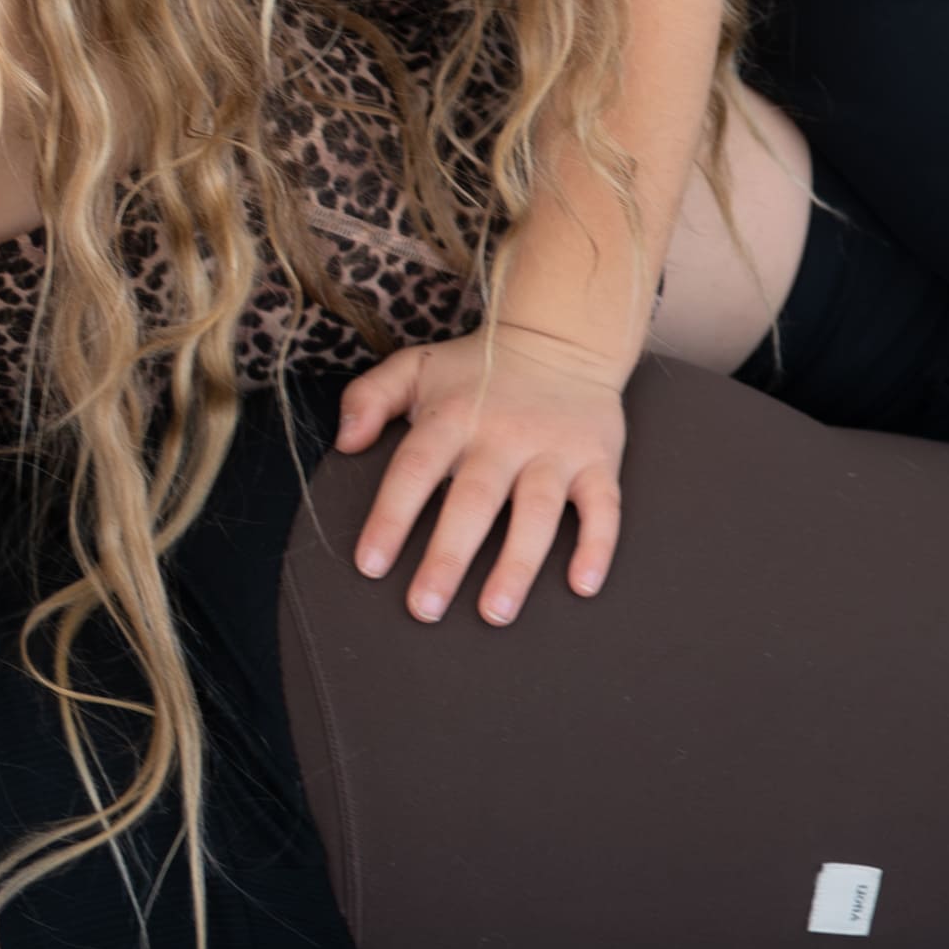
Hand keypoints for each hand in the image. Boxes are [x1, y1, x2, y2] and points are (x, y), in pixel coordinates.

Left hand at [333, 329, 628, 623]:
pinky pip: (603, 507)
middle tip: (425, 607)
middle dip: (447, 557)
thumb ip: (368, 398)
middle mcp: (504, 436)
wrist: (560, 336)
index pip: (414, 470)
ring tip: (495, 612)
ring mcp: (554, 450)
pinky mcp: (598, 460)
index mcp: (453, 416)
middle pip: (473, 502)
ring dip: (516, 565)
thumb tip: (344, 442)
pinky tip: (582, 584)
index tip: (370, 564)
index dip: (390, 518)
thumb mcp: (415, 367)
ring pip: (537, 512)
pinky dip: (597, 545)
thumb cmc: (478, 368)